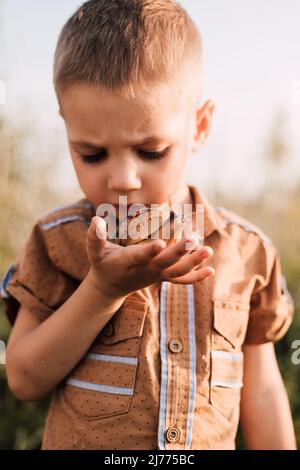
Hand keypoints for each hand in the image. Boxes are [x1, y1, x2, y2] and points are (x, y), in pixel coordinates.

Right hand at [86, 216, 214, 298]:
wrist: (110, 287)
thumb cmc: (102, 264)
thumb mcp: (94, 252)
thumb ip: (94, 237)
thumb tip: (96, 219)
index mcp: (128, 262)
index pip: (139, 256)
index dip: (149, 251)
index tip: (160, 244)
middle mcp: (145, 269)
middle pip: (164, 262)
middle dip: (179, 252)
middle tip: (193, 240)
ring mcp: (156, 275)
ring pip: (176, 272)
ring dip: (193, 262)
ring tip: (208, 250)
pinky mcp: (162, 277)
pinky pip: (180, 279)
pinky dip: (195, 277)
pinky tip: (210, 270)